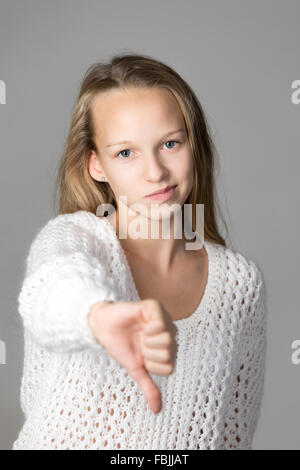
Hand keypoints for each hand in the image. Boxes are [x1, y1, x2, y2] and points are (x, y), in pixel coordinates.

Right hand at [87, 299, 177, 413]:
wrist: (102, 328)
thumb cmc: (120, 346)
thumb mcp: (135, 369)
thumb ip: (149, 387)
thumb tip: (157, 411)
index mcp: (166, 349)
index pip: (169, 367)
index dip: (151, 365)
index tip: (141, 356)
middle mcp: (168, 334)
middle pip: (169, 353)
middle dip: (149, 352)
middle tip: (139, 343)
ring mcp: (163, 319)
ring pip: (168, 340)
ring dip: (148, 341)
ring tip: (140, 333)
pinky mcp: (154, 307)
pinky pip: (162, 323)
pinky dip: (149, 328)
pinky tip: (142, 324)